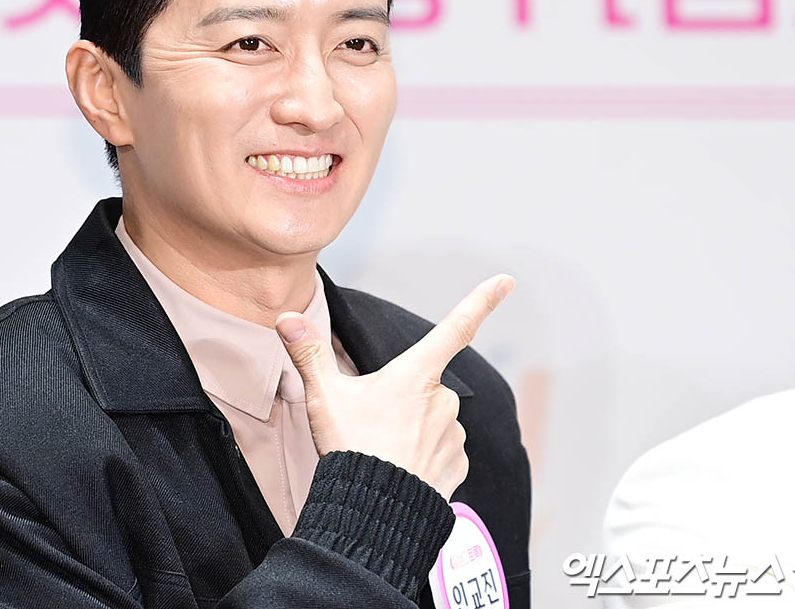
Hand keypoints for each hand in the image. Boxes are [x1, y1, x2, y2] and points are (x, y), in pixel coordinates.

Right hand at [275, 275, 513, 500]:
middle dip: (402, 399)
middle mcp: (444, 400)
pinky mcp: (458, 466)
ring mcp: (455, 434)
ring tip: (382, 450)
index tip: (507, 281)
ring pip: (433, 420)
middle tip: (370, 422)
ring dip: (413, 429)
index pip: (456, 327)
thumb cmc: (353, 447)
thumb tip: (287, 318)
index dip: (482, 301)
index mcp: (417, 373)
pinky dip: (423, 456)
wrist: (375, 512)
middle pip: (424, 385)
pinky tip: (401, 469)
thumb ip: (309, 353)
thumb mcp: (325, 396)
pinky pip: (442, 452)